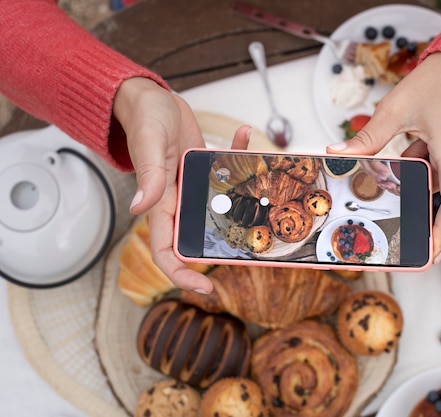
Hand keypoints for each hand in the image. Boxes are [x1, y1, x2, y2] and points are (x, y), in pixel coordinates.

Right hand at [113, 77, 251, 292]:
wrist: (151, 98)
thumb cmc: (144, 117)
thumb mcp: (150, 143)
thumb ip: (149, 175)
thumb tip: (140, 207)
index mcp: (159, 202)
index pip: (164, 250)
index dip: (180, 274)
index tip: (204, 287)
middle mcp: (177, 201)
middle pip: (200, 236)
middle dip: (227, 245)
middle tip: (258, 247)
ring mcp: (194, 188)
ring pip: (222, 208)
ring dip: (244, 201)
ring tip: (266, 190)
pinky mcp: (205, 172)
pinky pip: (227, 173)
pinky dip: (239, 156)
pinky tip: (246, 135)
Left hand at [327, 52, 440, 261]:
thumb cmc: (435, 83)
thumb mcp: (395, 109)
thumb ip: (367, 138)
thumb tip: (336, 154)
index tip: (429, 253)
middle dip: (418, 186)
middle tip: (406, 164)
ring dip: (425, 170)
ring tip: (419, 140)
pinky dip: (434, 164)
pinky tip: (426, 141)